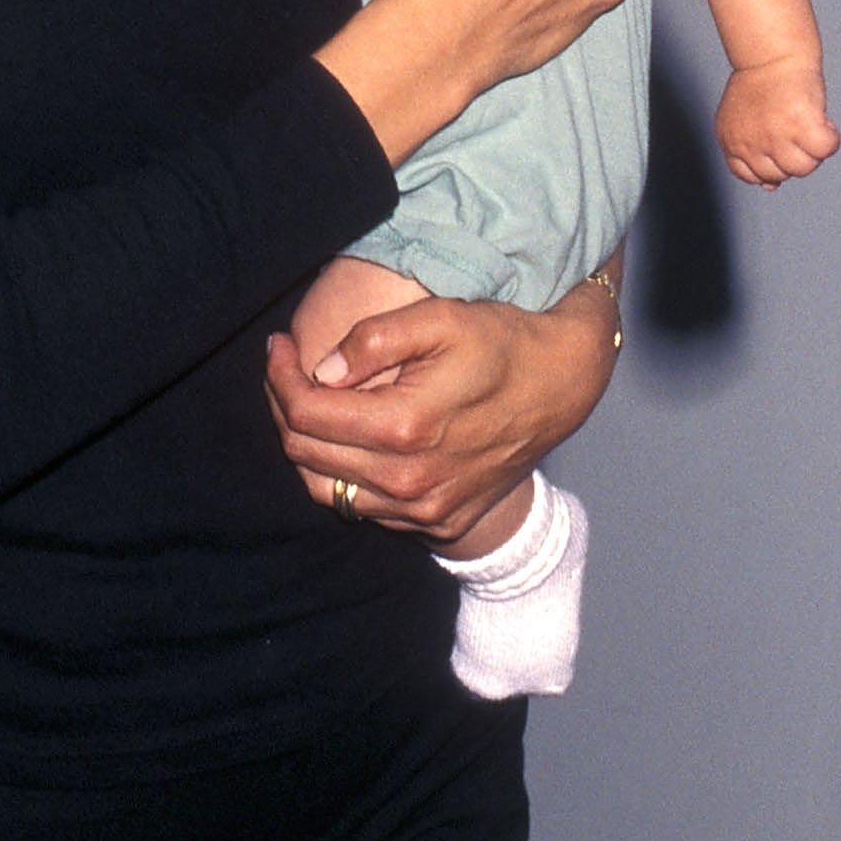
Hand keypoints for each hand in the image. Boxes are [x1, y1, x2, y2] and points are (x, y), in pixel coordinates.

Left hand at [264, 276, 619, 545]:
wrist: (562, 388)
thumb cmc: (502, 343)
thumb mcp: (443, 318)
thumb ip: (375, 339)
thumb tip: (321, 370)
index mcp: (405, 428)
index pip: (305, 413)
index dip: (279, 376)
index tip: (277, 345)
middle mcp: (409, 481)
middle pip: (305, 453)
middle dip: (282, 405)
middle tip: (286, 369)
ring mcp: (422, 509)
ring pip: (325, 490)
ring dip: (306, 446)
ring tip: (310, 403)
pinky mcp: (435, 522)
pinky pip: (362, 508)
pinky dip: (342, 474)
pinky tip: (350, 437)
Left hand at [716, 60, 839, 188]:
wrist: (771, 52)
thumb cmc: (761, 81)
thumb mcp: (744, 121)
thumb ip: (752, 154)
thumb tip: (770, 187)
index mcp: (732, 143)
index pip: (753, 176)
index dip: (772, 163)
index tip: (779, 144)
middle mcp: (751, 144)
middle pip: (782, 175)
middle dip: (794, 155)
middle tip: (796, 127)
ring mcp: (775, 136)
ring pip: (804, 167)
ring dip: (813, 148)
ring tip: (809, 121)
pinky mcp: (800, 125)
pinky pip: (825, 149)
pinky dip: (830, 137)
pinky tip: (823, 121)